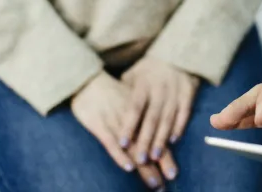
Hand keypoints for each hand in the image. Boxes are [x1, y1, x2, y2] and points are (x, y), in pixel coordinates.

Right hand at [70, 71, 176, 189]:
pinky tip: (128, 167)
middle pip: (148, 144)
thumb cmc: (112, 92)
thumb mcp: (132, 100)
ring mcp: (116, 121)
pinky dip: (120, 155)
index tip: (173, 174)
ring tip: (154, 182)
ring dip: (144, 166)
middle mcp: (132, 119)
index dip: (165, 156)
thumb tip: (159, 133)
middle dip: (158, 166)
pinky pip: (110, 142)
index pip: (156, 136)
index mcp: (143, 112)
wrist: (89, 80)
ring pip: (133, 147)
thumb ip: (144, 115)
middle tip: (164, 185)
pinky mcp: (99, 124)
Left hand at [118, 57, 199, 167]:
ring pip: (168, 119)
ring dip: (162, 139)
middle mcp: (159, 89)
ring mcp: (175, 92)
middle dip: (146, 140)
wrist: (177, 52)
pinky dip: (179, 126)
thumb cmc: (150, 68)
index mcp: (143, 84)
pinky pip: (184, 113)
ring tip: (155, 157)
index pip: (134, 108)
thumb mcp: (133, 74)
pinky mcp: (188, 93)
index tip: (122, 144)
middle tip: (140, 160)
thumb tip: (112, 111)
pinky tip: (173, 140)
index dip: (128, 126)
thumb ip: (124, 92)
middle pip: (152, 118)